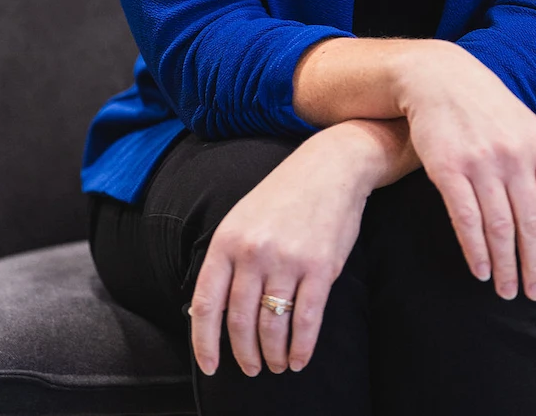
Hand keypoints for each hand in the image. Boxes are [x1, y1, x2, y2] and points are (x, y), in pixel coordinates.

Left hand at [188, 126, 373, 377]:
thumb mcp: (242, 218)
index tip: (209, 366)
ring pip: (272, 327)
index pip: (207, 304)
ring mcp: (287, 260)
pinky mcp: (320, 267)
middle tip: (251, 368)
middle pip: (240, 322)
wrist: (330, 167)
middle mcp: (253, 252)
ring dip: (272, 355)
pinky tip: (298, 359)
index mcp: (227, 240)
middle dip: (244, 355)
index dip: (205, 343)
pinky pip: (306, 321)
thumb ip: (227, 259)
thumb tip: (210, 310)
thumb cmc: (284, 194)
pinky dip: (301, 348)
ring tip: (275, 364)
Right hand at [395, 41, 535, 301]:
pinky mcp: (449, 169)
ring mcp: (482, 163)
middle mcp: (515, 156)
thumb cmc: (485, 106)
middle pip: (533, 226)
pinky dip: (476, 252)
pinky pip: (467, 221)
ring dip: (506, 267)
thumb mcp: (525, 126)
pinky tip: (481, 270)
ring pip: (500, 229)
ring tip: (508, 291)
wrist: (438, 77)